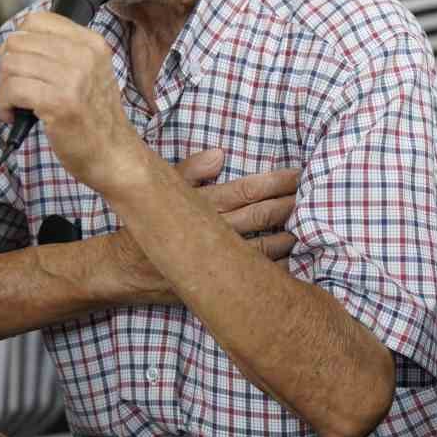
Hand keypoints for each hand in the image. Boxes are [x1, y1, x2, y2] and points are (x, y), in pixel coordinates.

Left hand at [0, 11, 138, 194]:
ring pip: (10, 64)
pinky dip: (3, 104)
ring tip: (16, 104)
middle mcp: (84, 56)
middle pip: (17, 42)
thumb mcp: (91, 72)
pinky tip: (12, 115)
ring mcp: (73, 78)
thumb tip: (15, 42)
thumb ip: (62, 52)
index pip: (36, 20)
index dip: (20, 43)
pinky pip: (11, 90)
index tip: (23, 64)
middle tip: (17, 88)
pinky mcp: (58, 103)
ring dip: (3, 88)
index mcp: (92, 43)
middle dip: (8, 67)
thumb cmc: (96, 118)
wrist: (114, 155)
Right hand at [106, 151, 299, 302]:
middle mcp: (210, 233)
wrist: (122, 270)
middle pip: (260, 216)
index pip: (246, 190)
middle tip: (314, 195)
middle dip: (289, 204)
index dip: (275, 182)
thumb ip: (191, 170)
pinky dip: (272, 266)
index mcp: (200, 205)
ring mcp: (213, 261)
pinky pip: (250, 274)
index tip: (299, 175)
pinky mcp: (214, 282)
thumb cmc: (143, 225)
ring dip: (287, 236)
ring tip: (310, 226)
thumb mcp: (161, 189)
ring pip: (261, 247)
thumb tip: (220, 154)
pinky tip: (289, 259)